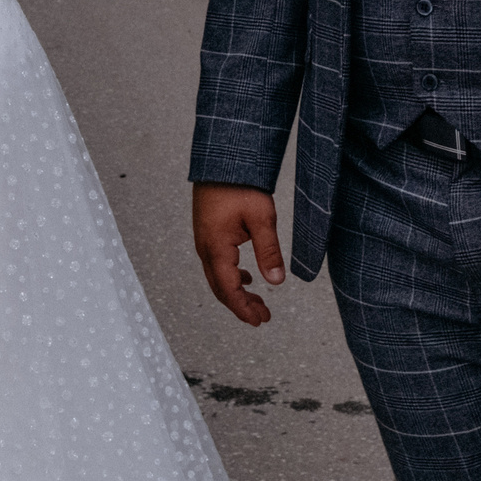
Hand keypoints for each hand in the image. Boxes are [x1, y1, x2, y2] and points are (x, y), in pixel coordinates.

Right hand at [193, 182, 284, 325]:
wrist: (222, 161)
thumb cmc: (240, 185)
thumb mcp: (262, 218)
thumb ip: (269, 251)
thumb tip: (277, 281)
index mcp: (216, 248)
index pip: (229, 289)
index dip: (243, 308)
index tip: (260, 320)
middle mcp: (205, 248)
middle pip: (220, 288)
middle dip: (241, 305)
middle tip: (263, 316)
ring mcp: (204, 241)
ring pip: (218, 277)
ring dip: (237, 292)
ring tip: (258, 301)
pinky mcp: (208, 233)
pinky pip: (217, 264)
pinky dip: (232, 277)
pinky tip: (247, 276)